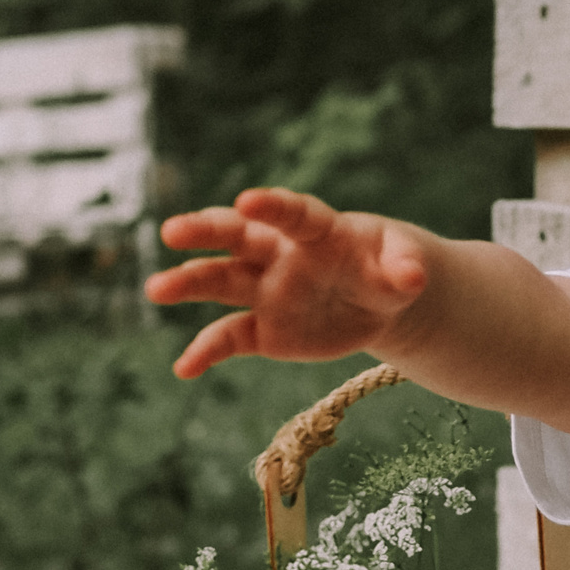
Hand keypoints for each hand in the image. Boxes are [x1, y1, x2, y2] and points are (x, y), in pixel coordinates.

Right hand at [144, 188, 429, 378]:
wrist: (379, 301)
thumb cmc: (390, 267)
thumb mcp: (406, 265)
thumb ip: (406, 268)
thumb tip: (413, 277)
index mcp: (318, 231)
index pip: (294, 214)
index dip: (273, 206)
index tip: (246, 200)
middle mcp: (281, 255)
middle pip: (238, 237)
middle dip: (206, 232)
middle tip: (172, 231)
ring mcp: (266, 291)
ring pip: (221, 282)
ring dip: (188, 283)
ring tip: (156, 289)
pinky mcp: (263, 329)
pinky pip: (229, 338)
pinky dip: (206, 352)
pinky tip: (183, 369)